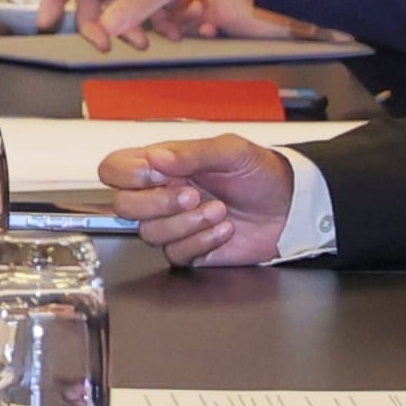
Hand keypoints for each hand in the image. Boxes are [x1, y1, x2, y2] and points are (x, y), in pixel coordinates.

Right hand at [109, 137, 294, 269]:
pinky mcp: (190, 250)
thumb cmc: (261, 174)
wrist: (290, 208)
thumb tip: (155, 157)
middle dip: (157, 203)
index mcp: (162, 165)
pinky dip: (202, 241)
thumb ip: (191, 153)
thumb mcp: (231, 151)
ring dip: (187, 223)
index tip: (157, 173)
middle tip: (192, 194)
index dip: (126, 175)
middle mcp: (161, 195)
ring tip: (219, 210)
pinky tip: (224, 229)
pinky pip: (176, 254)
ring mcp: (173, 224)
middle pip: (123, 206)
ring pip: (149, 233)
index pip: (114, 168)